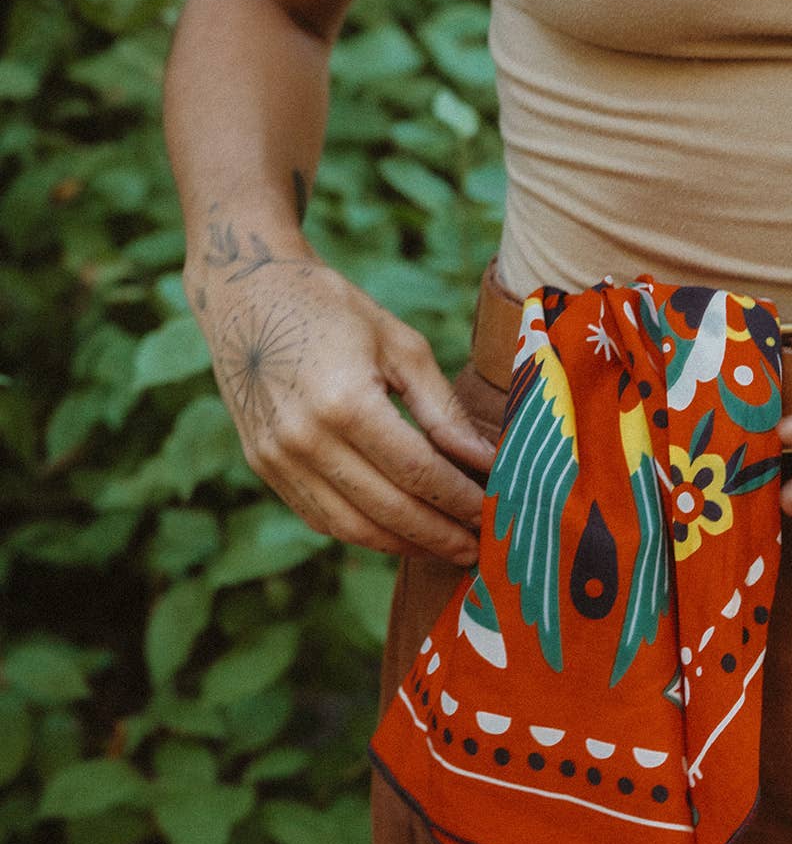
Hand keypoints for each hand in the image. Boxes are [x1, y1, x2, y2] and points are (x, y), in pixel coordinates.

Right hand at [189, 241, 496, 565]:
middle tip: (478, 548)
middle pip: (388, 510)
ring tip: (444, 547)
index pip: (417, 472)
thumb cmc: (333, 309)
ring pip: (352, 527)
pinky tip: (398, 532)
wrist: (247, 294)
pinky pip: (320, 517)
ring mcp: (278, 458)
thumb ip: (443, 409)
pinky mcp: (263, 465)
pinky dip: (363, 533)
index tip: (492, 514)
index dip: (459, 500)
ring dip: (404, 544)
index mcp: (345, 402)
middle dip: (439, 534)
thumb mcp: (400, 345)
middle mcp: (305, 438)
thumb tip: (486, 460)